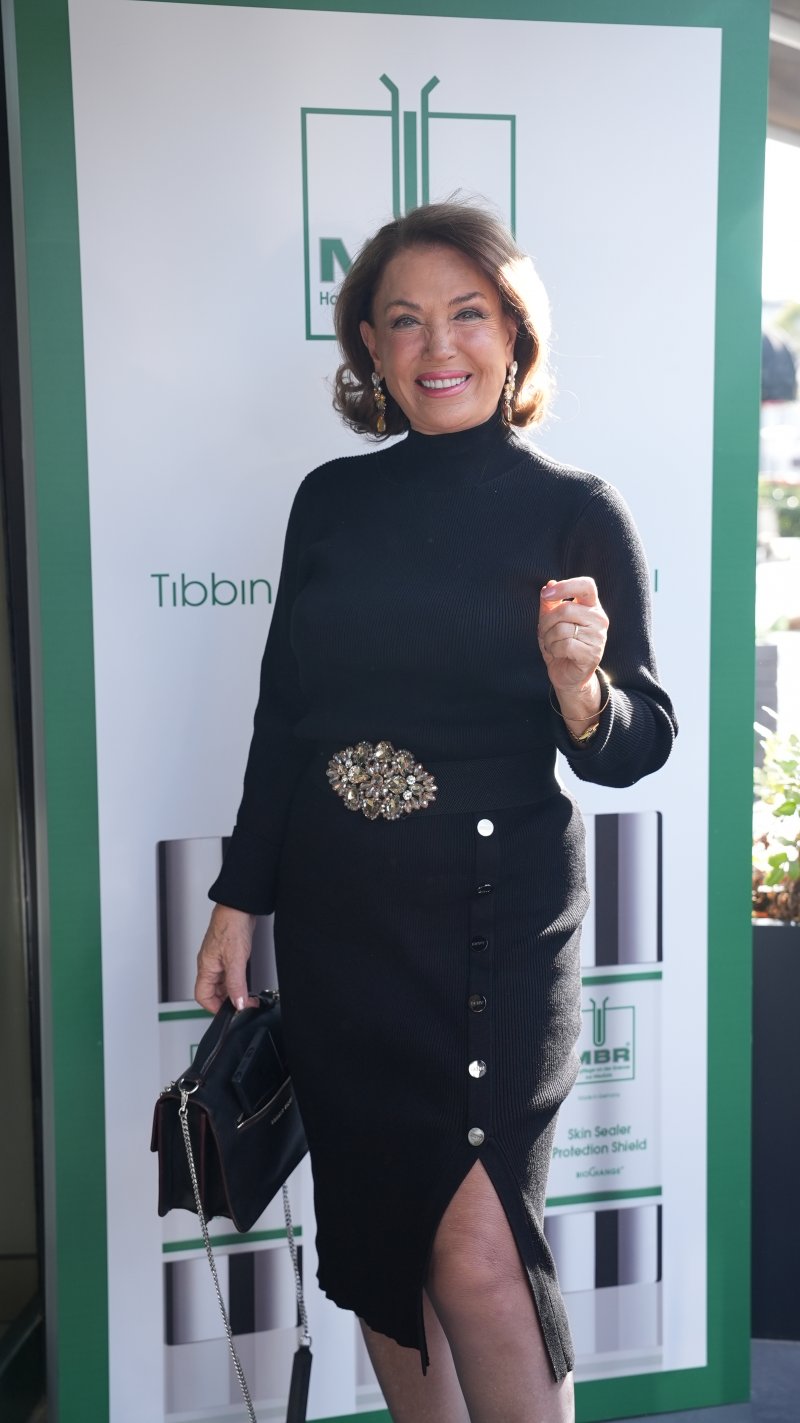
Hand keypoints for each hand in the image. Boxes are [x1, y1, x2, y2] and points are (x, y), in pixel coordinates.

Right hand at [195, 904, 258, 1013]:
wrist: (239, 907)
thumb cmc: (231, 926)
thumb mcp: (235, 960)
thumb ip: (236, 984)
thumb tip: (238, 1003)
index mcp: (206, 967)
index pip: (202, 996)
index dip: (214, 1008)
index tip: (230, 1012)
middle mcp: (209, 965)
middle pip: (212, 992)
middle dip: (227, 1001)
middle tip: (243, 1004)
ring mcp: (218, 960)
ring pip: (221, 983)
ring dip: (233, 991)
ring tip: (246, 995)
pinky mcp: (228, 954)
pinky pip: (229, 974)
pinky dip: (236, 981)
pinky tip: (246, 982)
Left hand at [538, 576, 608, 724]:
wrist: (567, 675)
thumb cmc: (559, 644)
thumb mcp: (550, 622)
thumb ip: (549, 603)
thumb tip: (549, 584)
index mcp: (591, 606)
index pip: (586, 585)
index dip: (565, 586)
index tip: (547, 594)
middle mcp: (599, 619)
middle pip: (566, 609)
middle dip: (546, 621)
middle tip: (543, 632)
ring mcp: (598, 637)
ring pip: (563, 628)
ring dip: (548, 638)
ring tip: (552, 644)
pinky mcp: (592, 653)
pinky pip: (566, 644)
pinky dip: (554, 649)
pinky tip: (558, 653)